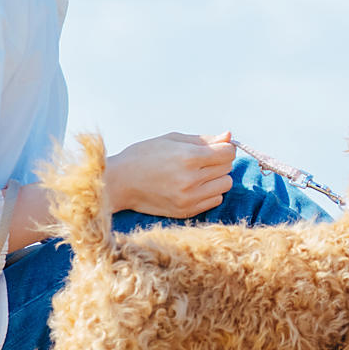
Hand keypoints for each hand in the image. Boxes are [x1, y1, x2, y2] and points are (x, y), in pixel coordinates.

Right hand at [105, 131, 236, 217]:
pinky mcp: (186, 212)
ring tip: (198, 174)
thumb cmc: (144, 156)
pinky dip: (209, 192)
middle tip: (201, 160)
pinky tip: (192, 187)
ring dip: (217, 178)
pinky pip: (215, 200)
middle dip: (219, 161)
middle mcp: (190, 180)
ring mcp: (189, 199)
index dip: (224, 148)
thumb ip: (203, 140)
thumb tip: (229, 137)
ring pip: (225, 185)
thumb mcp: (172, 140)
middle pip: (228, 168)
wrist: (120, 182)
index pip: (228, 153)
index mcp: (188, 157)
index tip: (215, 148)